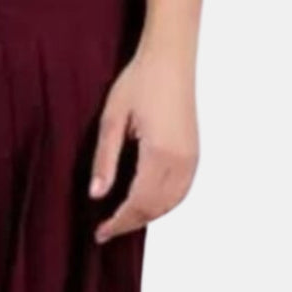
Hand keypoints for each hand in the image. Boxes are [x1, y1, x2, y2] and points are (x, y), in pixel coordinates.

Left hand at [89, 46, 199, 243]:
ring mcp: (192, 157)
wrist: (171, 57)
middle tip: (106, 232)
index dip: (117, 223)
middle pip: (155, 208)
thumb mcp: (111, 119)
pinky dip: (163, 205)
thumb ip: (105, 160)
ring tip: (122, 221)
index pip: (137, 203)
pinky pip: (181, 191)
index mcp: (160, 153)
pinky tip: (146, 205)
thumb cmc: (139, 81)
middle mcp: (181, 160)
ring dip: (147, 217)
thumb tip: (96, 195)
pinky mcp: (194, 152)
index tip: (99, 234)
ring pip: (171, 203)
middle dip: (130, 224)